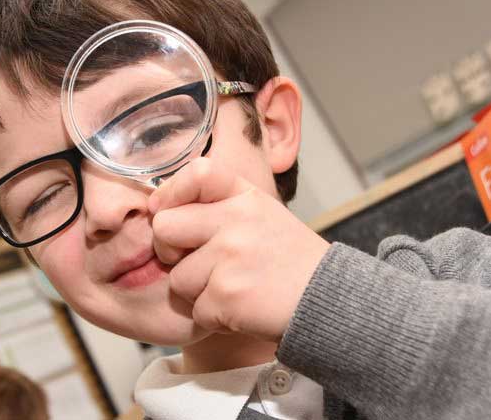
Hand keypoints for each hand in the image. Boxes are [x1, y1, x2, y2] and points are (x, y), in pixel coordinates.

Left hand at [148, 157, 329, 342]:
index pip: (196, 172)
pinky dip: (214, 318)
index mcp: (246, 197)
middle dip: (171, 251)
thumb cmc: (290, 262)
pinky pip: (196, 310)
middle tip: (197, 263)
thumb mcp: (262, 216)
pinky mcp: (227, 295)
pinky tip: (242, 309)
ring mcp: (231, 256)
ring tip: (234, 289)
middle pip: (164, 228)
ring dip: (199, 293)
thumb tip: (158, 207)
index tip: (170, 212)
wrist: (332, 303)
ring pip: (177, 278)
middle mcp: (237, 220)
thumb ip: (218, 206)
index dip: (171, 194)